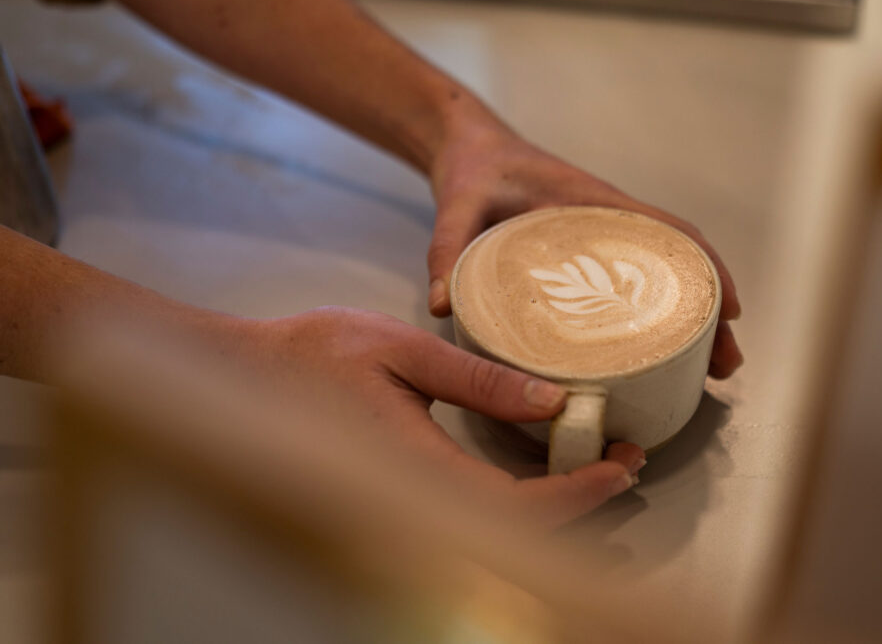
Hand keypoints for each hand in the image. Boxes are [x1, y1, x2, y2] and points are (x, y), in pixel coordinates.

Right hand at [256, 307, 646, 526]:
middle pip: (517, 538)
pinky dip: (520, 506)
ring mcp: (404, 510)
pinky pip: (472, 520)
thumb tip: (551, 400)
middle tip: (625, 461)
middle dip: (581, 506)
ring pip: (497, 537)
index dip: (578, 494)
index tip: (620, 462)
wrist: (247, 382)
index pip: (516, 509)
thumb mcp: (402, 351)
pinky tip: (542, 471)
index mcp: (416, 468)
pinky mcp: (402, 501)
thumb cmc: (313, 358)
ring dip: (556, 510)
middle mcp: (413, 505)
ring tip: (599, 464)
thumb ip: (477, 379)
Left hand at [426, 126, 742, 378]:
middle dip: (710, 313)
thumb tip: (443, 306)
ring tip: (708, 368)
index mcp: (592, 202)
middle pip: (680, 263)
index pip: (668, 231)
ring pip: (664, 276)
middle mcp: (609, 219)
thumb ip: (447, 249)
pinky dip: (659, 310)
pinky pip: (637, 278)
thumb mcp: (459, 206)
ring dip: (691, 318)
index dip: (706, 268)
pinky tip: (658, 347)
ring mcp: (603, 236)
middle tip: (725, 365)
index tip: (730, 309)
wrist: (469, 148)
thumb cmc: (475, 169)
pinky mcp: (589, 251)